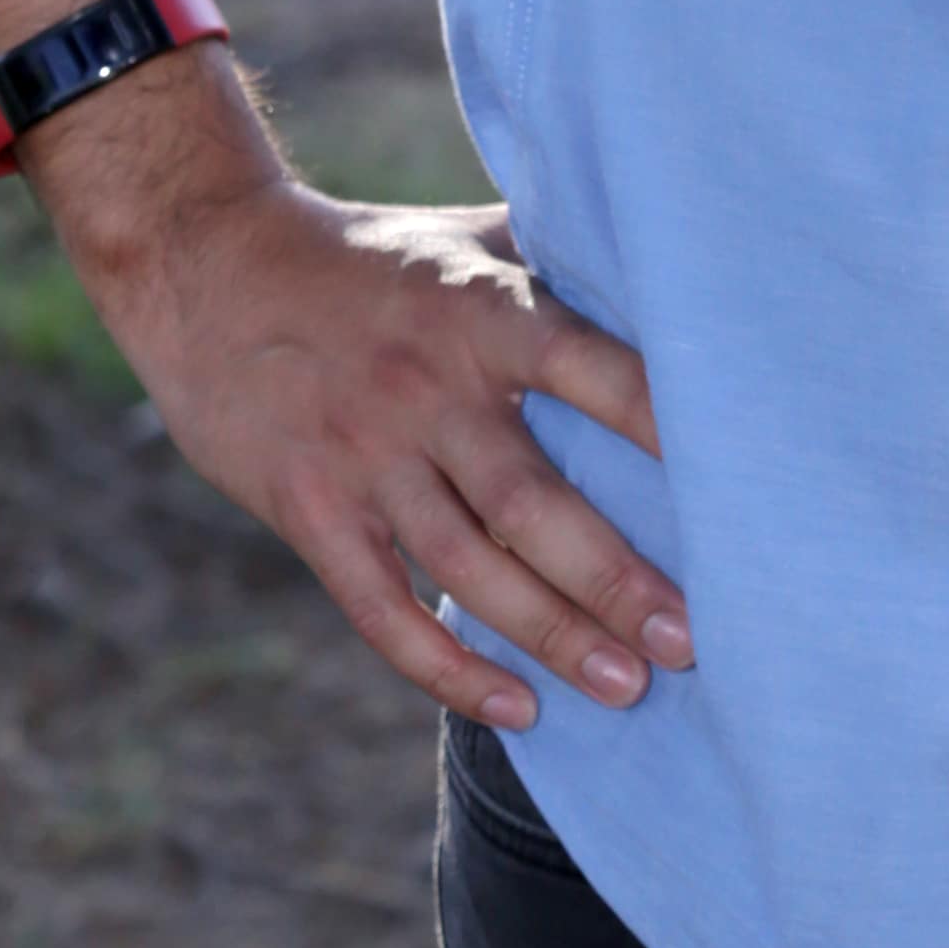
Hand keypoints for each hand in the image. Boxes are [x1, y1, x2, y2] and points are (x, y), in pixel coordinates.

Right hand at [83, 173, 690, 731]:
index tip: (738, 479)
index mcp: (481, 312)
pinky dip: (448, 667)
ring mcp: (365, 455)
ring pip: (469, 567)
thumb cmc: (371, 255)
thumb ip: (557, 264)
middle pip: (534, 501)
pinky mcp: (311, 509)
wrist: (210, 265)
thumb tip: (677, 266)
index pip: (587, 368)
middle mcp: (428, 387)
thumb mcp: (465, 238)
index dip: (659, 421)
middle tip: (692, 642)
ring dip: (551, 637)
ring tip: (629, 689)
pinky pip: (384, 609)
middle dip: (616, 580)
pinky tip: (514, 709)